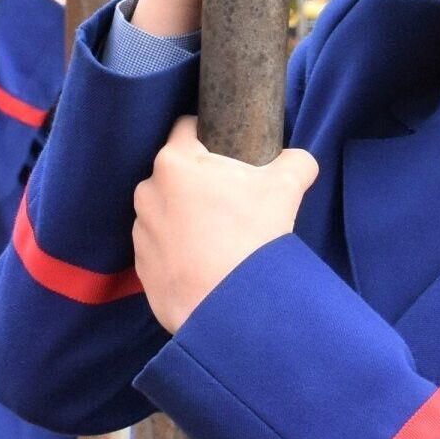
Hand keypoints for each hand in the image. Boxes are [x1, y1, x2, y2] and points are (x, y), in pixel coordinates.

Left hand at [133, 115, 318, 332]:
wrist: (230, 310)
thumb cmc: (252, 240)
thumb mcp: (286, 189)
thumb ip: (296, 162)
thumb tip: (299, 161)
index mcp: (174, 163)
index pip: (186, 128)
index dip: (210, 133)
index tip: (229, 152)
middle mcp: (148, 192)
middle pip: (177, 173)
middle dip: (201, 181)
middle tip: (233, 202)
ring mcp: (140, 231)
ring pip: (167, 210)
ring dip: (187, 216)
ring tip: (219, 238)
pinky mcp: (141, 266)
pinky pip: (161, 246)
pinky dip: (179, 249)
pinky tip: (205, 263)